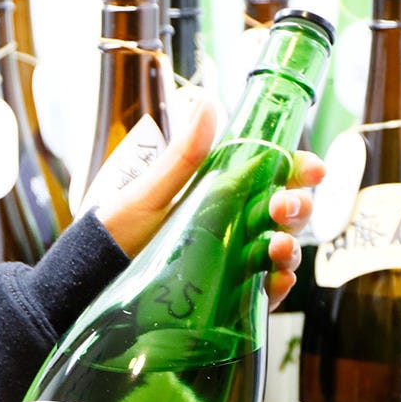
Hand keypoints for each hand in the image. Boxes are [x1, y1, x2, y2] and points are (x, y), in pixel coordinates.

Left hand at [96, 96, 324, 310]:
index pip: (273, 177)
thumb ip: (183, 156)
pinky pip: (260, 294)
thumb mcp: (149, 193)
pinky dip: (275, 287)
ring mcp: (230, 263)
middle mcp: (231, 227)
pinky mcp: (223, 299)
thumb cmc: (117, 233)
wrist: (90, 281)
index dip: (298, 170)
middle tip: (282, 207)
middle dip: (295, 208)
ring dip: (289, 248)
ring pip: (278, 252)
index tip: (310, 168)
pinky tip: (274, 281)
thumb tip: (208, 103)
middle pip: (284, 214)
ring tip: (277, 247)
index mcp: (220, 193)